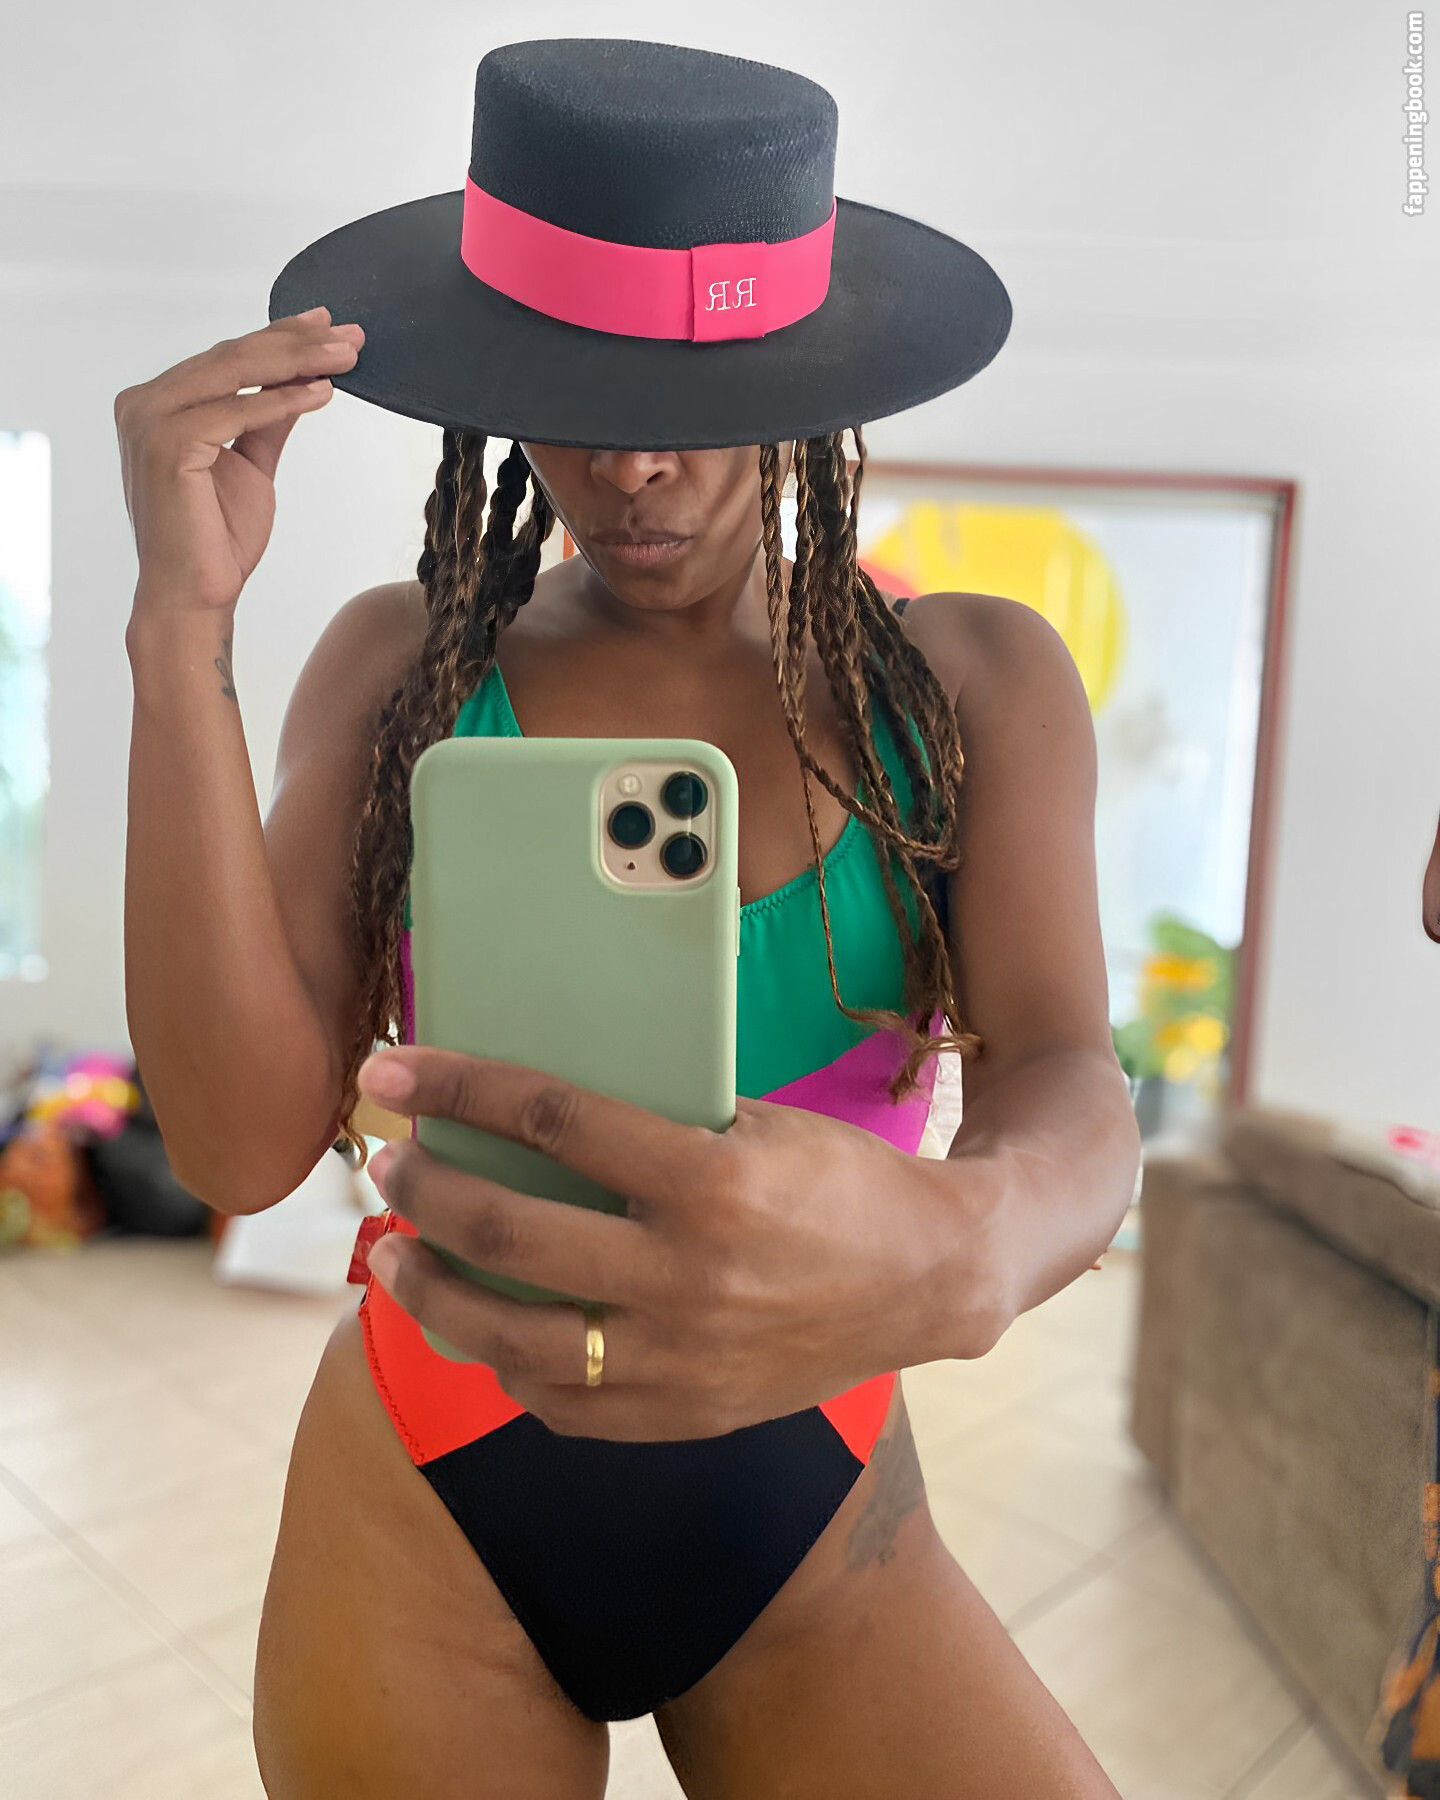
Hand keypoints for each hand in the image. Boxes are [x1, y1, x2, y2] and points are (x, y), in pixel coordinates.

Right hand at [115, 306, 363, 620]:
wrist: (196, 595)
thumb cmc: (217, 538)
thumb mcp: (252, 464)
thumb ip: (267, 419)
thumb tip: (304, 380)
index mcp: (158, 403)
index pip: (227, 358)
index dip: (281, 338)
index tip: (328, 326)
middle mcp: (144, 403)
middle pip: (233, 357)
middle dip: (297, 343)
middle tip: (350, 334)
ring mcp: (148, 420)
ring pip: (234, 373)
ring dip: (297, 361)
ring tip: (348, 356)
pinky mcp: (165, 443)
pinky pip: (235, 411)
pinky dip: (281, 400)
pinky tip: (323, 393)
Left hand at [356, 1045, 1006, 1442]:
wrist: (929, 1281)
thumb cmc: (840, 1184)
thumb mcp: (760, 1123)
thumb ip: (655, 1122)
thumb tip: (529, 1106)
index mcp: (711, 1183)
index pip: (553, 1120)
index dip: (460, 1087)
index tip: (398, 1069)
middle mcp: (688, 1277)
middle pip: (508, 1231)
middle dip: (424, 1189)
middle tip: (391, 1161)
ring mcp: (680, 1360)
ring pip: (509, 1338)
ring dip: (431, 1291)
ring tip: (395, 1253)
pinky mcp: (680, 1415)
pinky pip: (558, 1402)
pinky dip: (503, 1361)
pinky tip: (480, 1327)